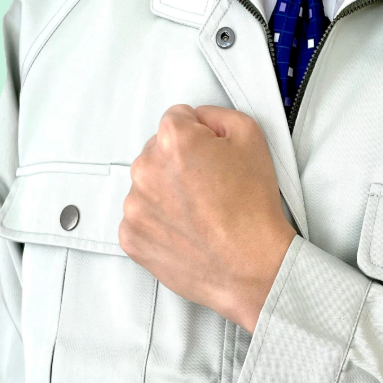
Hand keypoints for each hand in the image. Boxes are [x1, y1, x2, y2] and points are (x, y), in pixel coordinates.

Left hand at [119, 104, 296, 332]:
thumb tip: (197, 119)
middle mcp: (145, 169)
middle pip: (157, 153)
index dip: (199, 135)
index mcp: (172, 140)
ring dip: (166, 193)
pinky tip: (184, 230)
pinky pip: (140, 218)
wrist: (250, 267)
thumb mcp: (251, 137)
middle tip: (209, 188)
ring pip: (147, 186)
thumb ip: (216, 115)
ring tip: (198, 213)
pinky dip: (157, 222)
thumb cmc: (253, 208)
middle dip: (178, 164)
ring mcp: (134, 205)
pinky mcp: (130, 236)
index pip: (176, 119)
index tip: (212, 157)